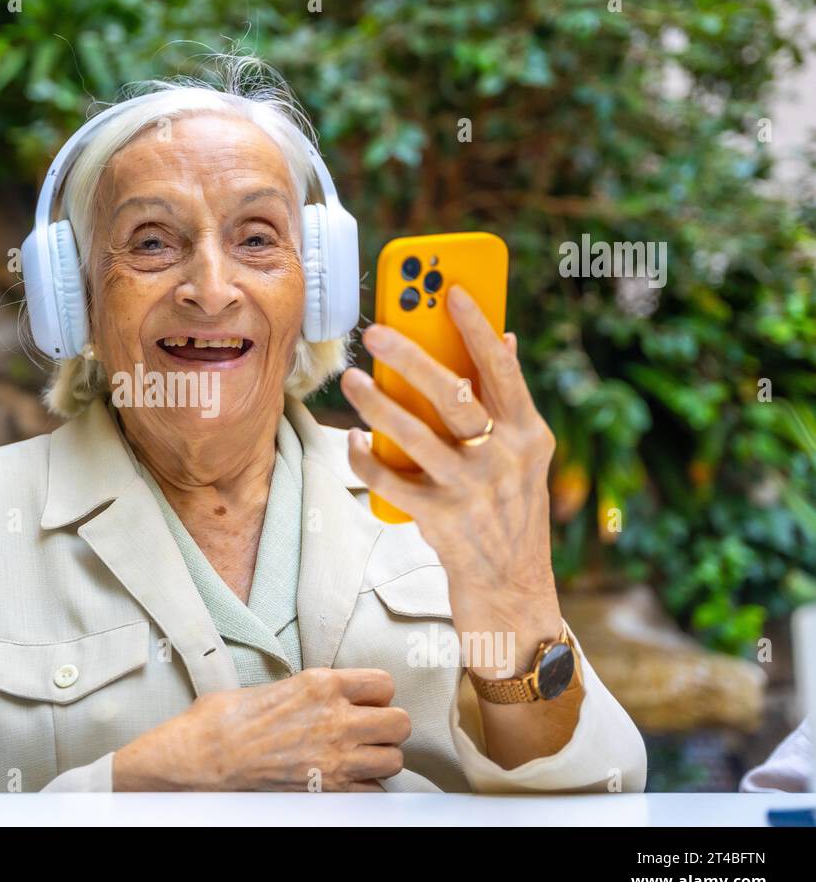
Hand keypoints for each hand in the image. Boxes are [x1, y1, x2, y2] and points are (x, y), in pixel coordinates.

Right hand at [112, 668, 409, 790]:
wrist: (202, 757)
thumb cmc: (224, 719)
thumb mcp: (273, 687)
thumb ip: (309, 690)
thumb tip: (321, 696)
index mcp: (321, 684)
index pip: (384, 683)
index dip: (377, 695)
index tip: (365, 702)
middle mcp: (336, 718)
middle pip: (400, 722)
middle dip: (387, 727)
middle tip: (367, 731)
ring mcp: (335, 757)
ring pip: (394, 758)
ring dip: (380, 758)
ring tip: (360, 757)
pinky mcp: (328, 789)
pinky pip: (373, 791)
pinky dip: (366, 788)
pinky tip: (346, 781)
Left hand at [341, 284, 561, 676]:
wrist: (515, 594)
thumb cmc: (510, 515)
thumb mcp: (524, 458)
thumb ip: (510, 402)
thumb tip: (505, 338)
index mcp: (528, 434)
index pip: (503, 369)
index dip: (477, 325)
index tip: (451, 288)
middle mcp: (506, 459)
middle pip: (454, 395)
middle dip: (413, 356)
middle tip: (376, 329)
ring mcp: (475, 492)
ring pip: (417, 436)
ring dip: (379, 404)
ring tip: (352, 379)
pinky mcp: (444, 523)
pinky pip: (395, 483)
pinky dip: (370, 460)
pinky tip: (354, 442)